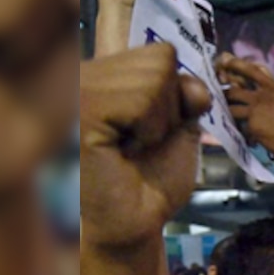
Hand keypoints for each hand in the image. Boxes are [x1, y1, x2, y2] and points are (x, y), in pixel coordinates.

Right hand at [80, 44, 209, 248]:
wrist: (137, 222)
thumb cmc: (153, 178)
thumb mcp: (181, 127)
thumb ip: (189, 94)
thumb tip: (194, 83)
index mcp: (109, 71)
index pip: (163, 53)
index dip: (176, 95)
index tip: (153, 128)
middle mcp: (88, 70)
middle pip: (162, 61)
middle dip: (169, 109)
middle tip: (142, 141)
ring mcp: (79, 84)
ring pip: (155, 78)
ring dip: (158, 123)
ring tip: (132, 146)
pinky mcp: (81, 107)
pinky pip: (142, 100)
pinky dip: (149, 130)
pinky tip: (124, 150)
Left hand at [217, 53, 273, 159]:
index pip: (252, 71)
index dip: (237, 65)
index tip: (227, 61)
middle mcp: (261, 97)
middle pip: (235, 91)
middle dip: (228, 95)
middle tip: (225, 99)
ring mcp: (254, 111)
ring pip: (232, 109)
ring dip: (230, 114)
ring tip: (230, 119)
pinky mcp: (251, 126)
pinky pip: (241, 128)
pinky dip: (244, 133)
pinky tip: (249, 138)